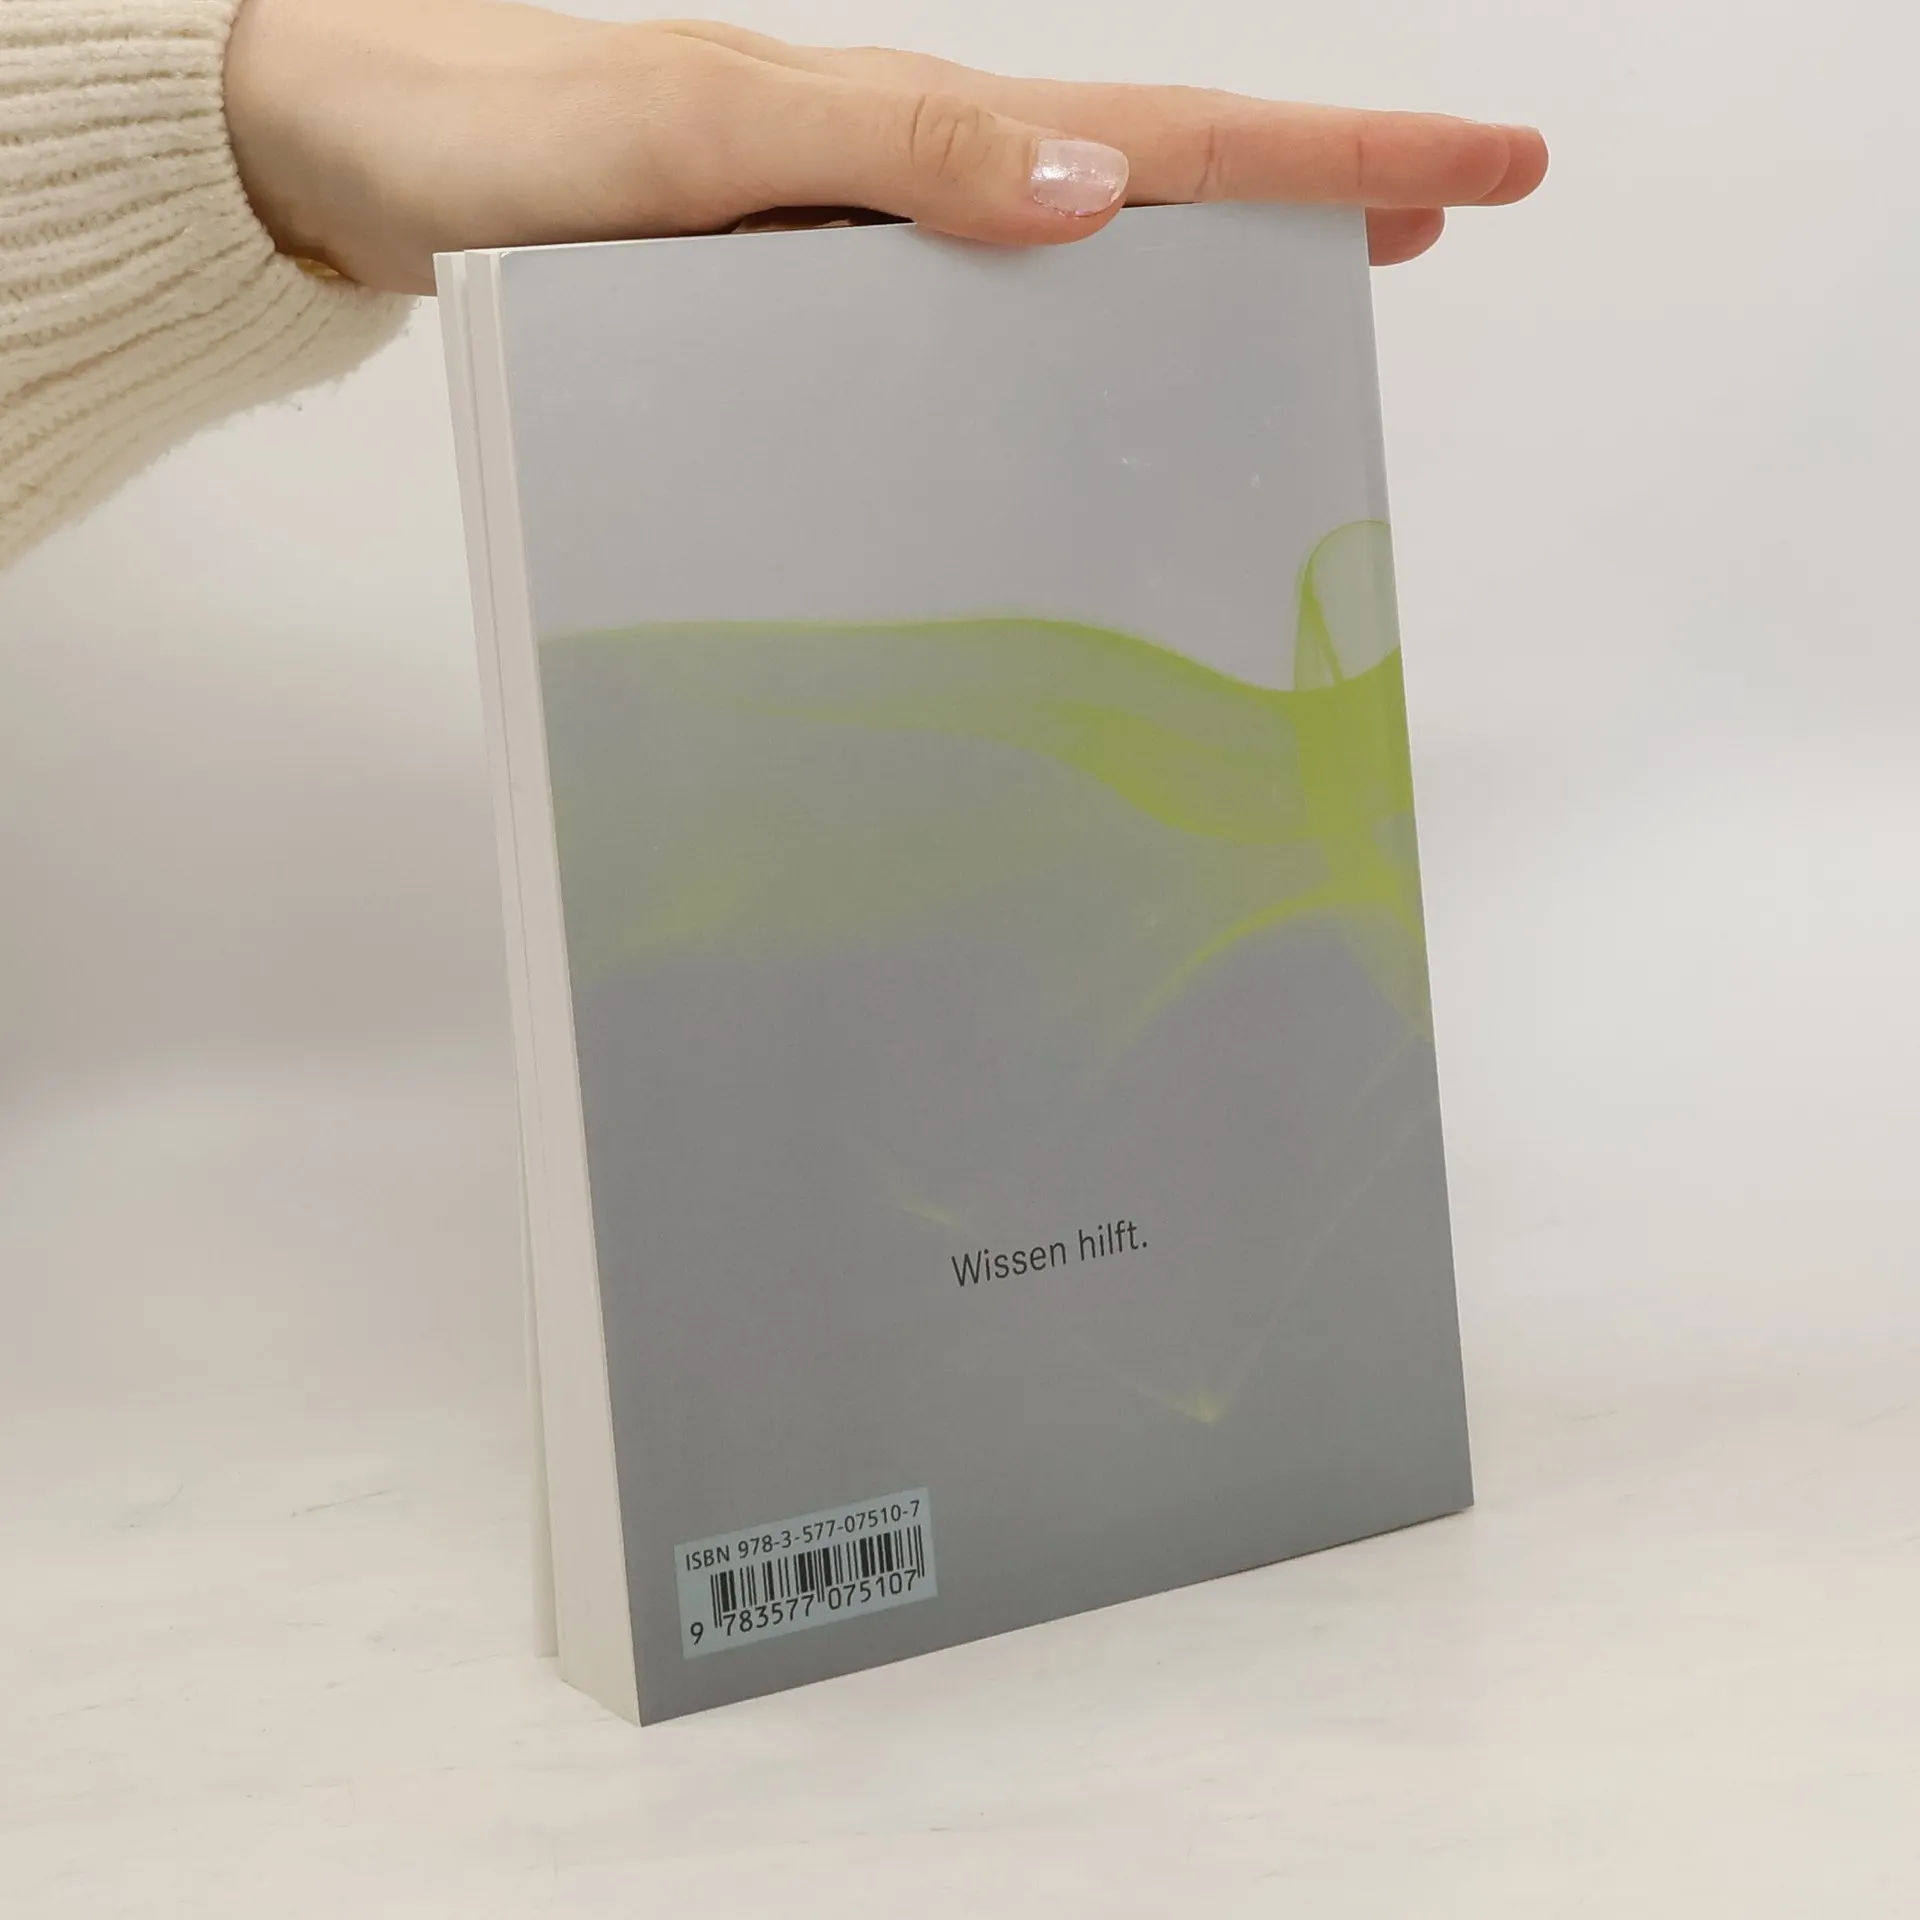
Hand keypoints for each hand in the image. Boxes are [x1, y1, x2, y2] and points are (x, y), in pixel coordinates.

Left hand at [225, 1, 1547, 294]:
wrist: (353, 150)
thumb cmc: (492, 136)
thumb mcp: (695, 135)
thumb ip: (887, 153)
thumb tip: (1095, 193)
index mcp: (910, 129)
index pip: (1168, 138)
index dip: (1335, 154)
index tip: (1481, 162)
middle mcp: (906, 183)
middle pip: (1154, 182)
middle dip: (1319, 195)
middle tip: (1455, 211)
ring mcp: (861, 241)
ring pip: (1075, 255)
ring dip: (1206, 273)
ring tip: (1318, 304)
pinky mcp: (803, 298)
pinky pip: (967, 325)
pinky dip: (1063, 344)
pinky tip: (1089, 390)